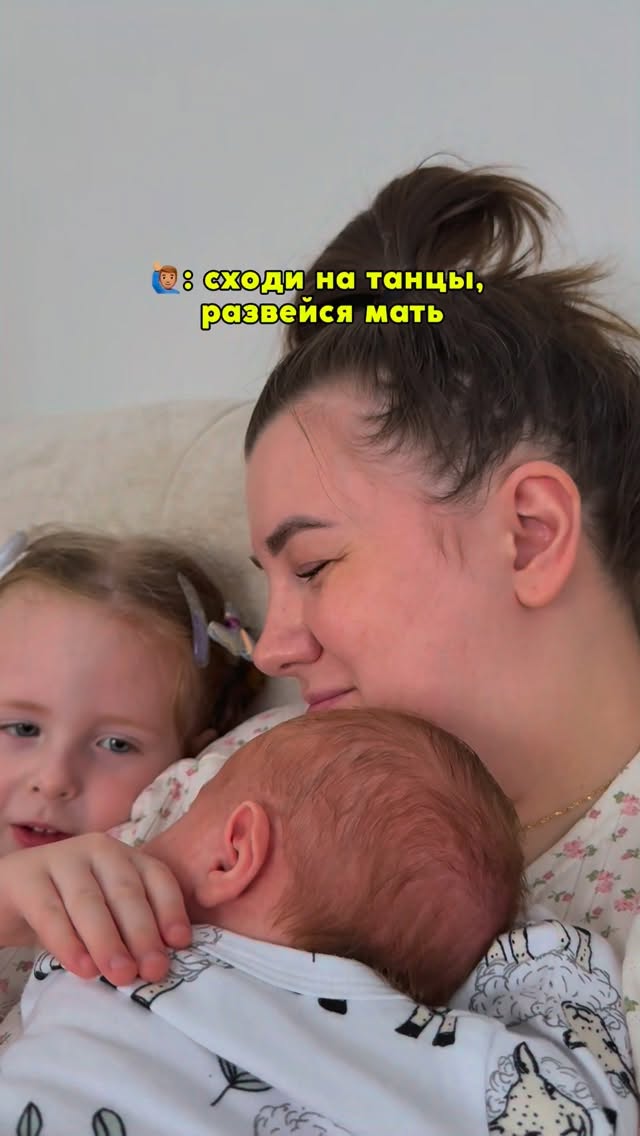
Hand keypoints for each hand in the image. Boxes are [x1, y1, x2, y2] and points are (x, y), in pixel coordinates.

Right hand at [0, 833, 191, 985]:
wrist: (9, 896)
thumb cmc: (67, 909)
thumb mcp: (104, 914)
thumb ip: (129, 929)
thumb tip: (161, 963)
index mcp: (125, 856)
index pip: (157, 878)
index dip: (170, 909)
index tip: (180, 944)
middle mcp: (97, 849)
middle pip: (126, 891)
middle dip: (143, 933)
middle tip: (153, 971)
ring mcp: (61, 858)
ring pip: (90, 902)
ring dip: (108, 941)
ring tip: (121, 975)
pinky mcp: (26, 877)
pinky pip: (51, 912)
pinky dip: (69, 942)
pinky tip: (83, 968)